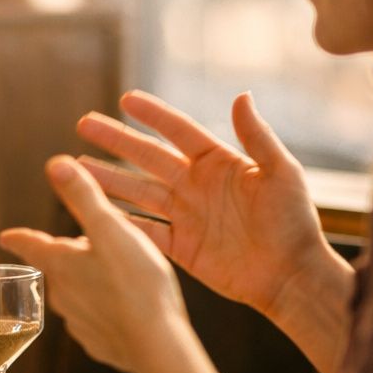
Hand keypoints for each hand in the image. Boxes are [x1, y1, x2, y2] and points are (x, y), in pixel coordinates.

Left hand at [0, 157, 188, 372]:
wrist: (156, 344)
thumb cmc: (136, 283)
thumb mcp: (111, 229)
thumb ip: (83, 196)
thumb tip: (55, 164)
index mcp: (60, 265)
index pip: (29, 246)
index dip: (18, 238)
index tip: (5, 237)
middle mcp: (62, 296)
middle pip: (56, 270)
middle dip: (66, 258)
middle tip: (84, 248)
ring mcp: (79, 323)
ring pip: (75, 296)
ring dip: (86, 284)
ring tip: (110, 276)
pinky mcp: (99, 344)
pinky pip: (95, 322)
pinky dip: (104, 312)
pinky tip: (123, 310)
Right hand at [74, 90, 330, 319]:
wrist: (291, 277)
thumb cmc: (295, 223)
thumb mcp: (282, 174)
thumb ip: (258, 137)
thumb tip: (242, 95)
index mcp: (219, 163)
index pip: (179, 131)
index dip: (154, 115)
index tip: (126, 99)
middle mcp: (197, 185)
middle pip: (148, 157)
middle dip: (117, 140)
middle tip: (85, 124)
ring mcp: (186, 215)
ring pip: (138, 191)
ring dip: (108, 179)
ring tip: (77, 168)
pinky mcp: (181, 246)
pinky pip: (144, 230)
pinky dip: (120, 222)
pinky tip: (96, 212)